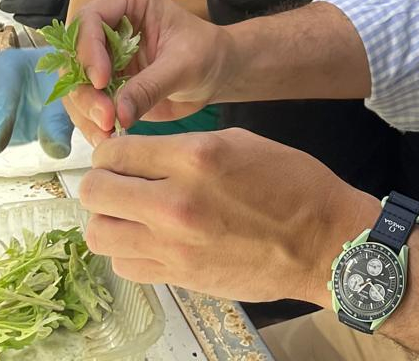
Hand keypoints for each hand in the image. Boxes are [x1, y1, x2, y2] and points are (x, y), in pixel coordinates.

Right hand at [62, 0, 226, 144]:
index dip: (88, 50)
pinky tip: (106, 139)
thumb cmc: (206, 53)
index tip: (102, 82)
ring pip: (75, 84)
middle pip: (74, 56)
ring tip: (107, 134)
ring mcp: (102, 57)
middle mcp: (106, 25)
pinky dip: (92, 123)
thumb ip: (150, 86)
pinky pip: (86, 105)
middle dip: (84, 90)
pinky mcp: (104, 85)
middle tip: (105, 118)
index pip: (90, 19)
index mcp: (126, 1)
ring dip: (85, 112)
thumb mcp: (184, 65)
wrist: (216, 72)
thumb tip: (118, 114)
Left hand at [79, 128, 374, 304]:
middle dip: (102, 182)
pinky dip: (128, 250)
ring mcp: (174, 245)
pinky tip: (150, 239)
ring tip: (131, 212)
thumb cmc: (291, 184)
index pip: (115, 152)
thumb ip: (184, 147)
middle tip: (120, 182)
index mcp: (195, 157)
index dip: (112, 152)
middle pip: (95, 192)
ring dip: (109, 219)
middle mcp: (176, 202)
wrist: (323, 242)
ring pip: (99, 233)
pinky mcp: (179, 277)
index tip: (122, 157)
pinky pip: (123, 265)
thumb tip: (141, 154)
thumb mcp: (239, 142)